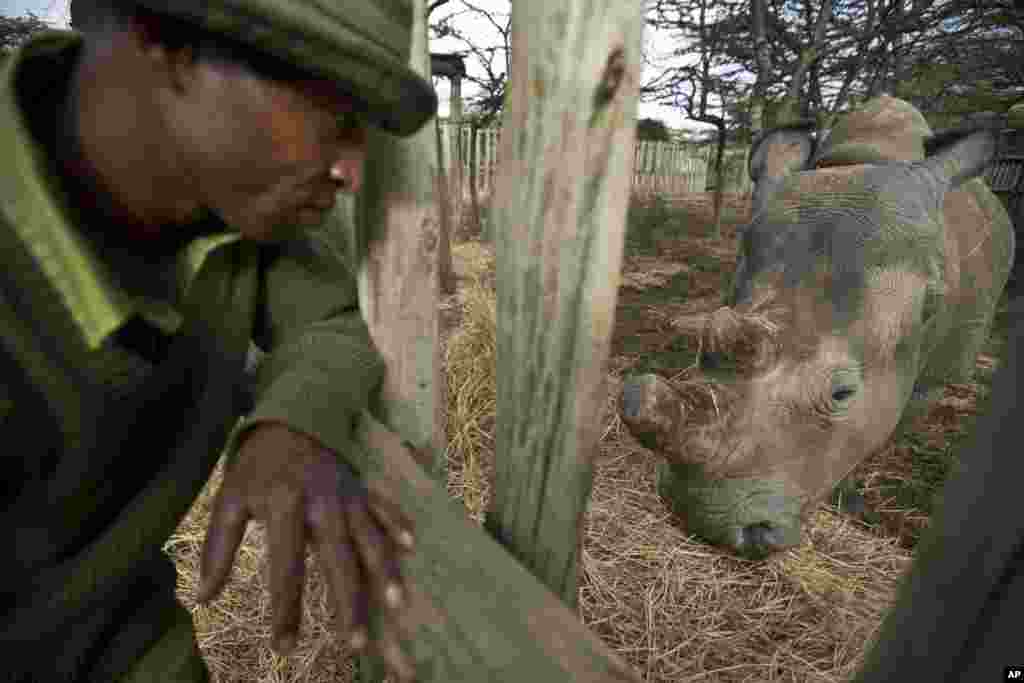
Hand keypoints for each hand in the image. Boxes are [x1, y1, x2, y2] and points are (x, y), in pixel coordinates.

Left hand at [197, 422, 415, 679]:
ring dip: (385, 570)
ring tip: (396, 603)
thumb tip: (205, 598)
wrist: (290, 415)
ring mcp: (348, 496)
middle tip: (356, 642)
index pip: (286, 566)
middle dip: (349, 600)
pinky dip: (398, 525)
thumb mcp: (228, 499)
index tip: (285, 646)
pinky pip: (385, 507)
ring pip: (371, 537)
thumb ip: (219, 548)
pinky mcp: (363, 489)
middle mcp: (322, 502)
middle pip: (339, 557)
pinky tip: (411, 546)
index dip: (286, 608)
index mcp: (285, 506)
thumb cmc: (256, 465)